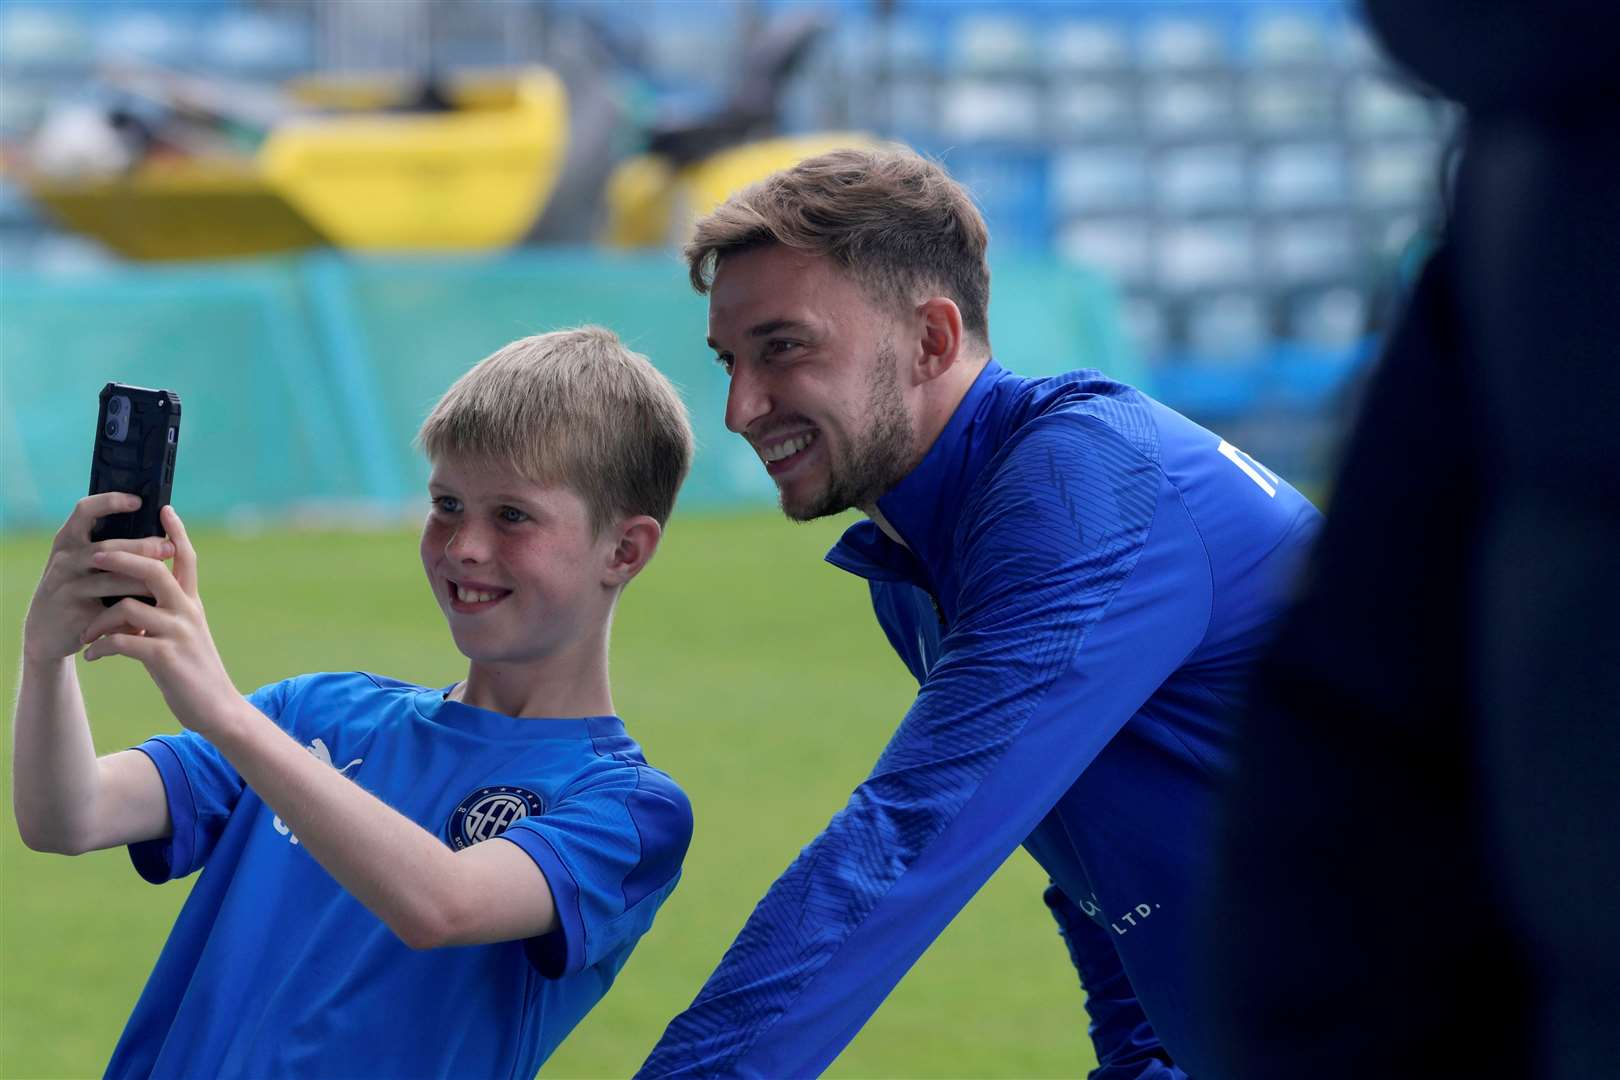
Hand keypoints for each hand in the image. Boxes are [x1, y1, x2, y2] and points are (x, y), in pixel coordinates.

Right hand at [23, 493, 174, 663]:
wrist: (46, 632)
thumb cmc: (78, 589)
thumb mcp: (85, 563)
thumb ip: (112, 547)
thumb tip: (163, 534)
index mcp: (69, 540)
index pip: (85, 510)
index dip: (110, 501)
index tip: (138, 501)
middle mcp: (65, 559)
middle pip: (107, 547)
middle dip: (142, 547)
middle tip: (169, 548)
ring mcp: (66, 587)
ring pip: (111, 580)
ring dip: (143, 581)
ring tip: (168, 582)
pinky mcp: (74, 614)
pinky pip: (110, 610)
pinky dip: (132, 610)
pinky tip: (150, 611)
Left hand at [79, 506, 237, 735]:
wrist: (218, 708)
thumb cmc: (195, 671)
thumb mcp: (187, 635)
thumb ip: (169, 613)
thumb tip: (140, 597)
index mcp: (192, 604)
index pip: (186, 559)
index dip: (176, 532)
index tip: (164, 508)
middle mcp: (187, 612)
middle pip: (153, 570)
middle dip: (120, 558)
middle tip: (95, 555)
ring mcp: (177, 633)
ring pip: (129, 606)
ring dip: (99, 619)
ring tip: (86, 634)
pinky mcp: (165, 657)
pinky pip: (122, 641)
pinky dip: (101, 647)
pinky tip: (93, 656)